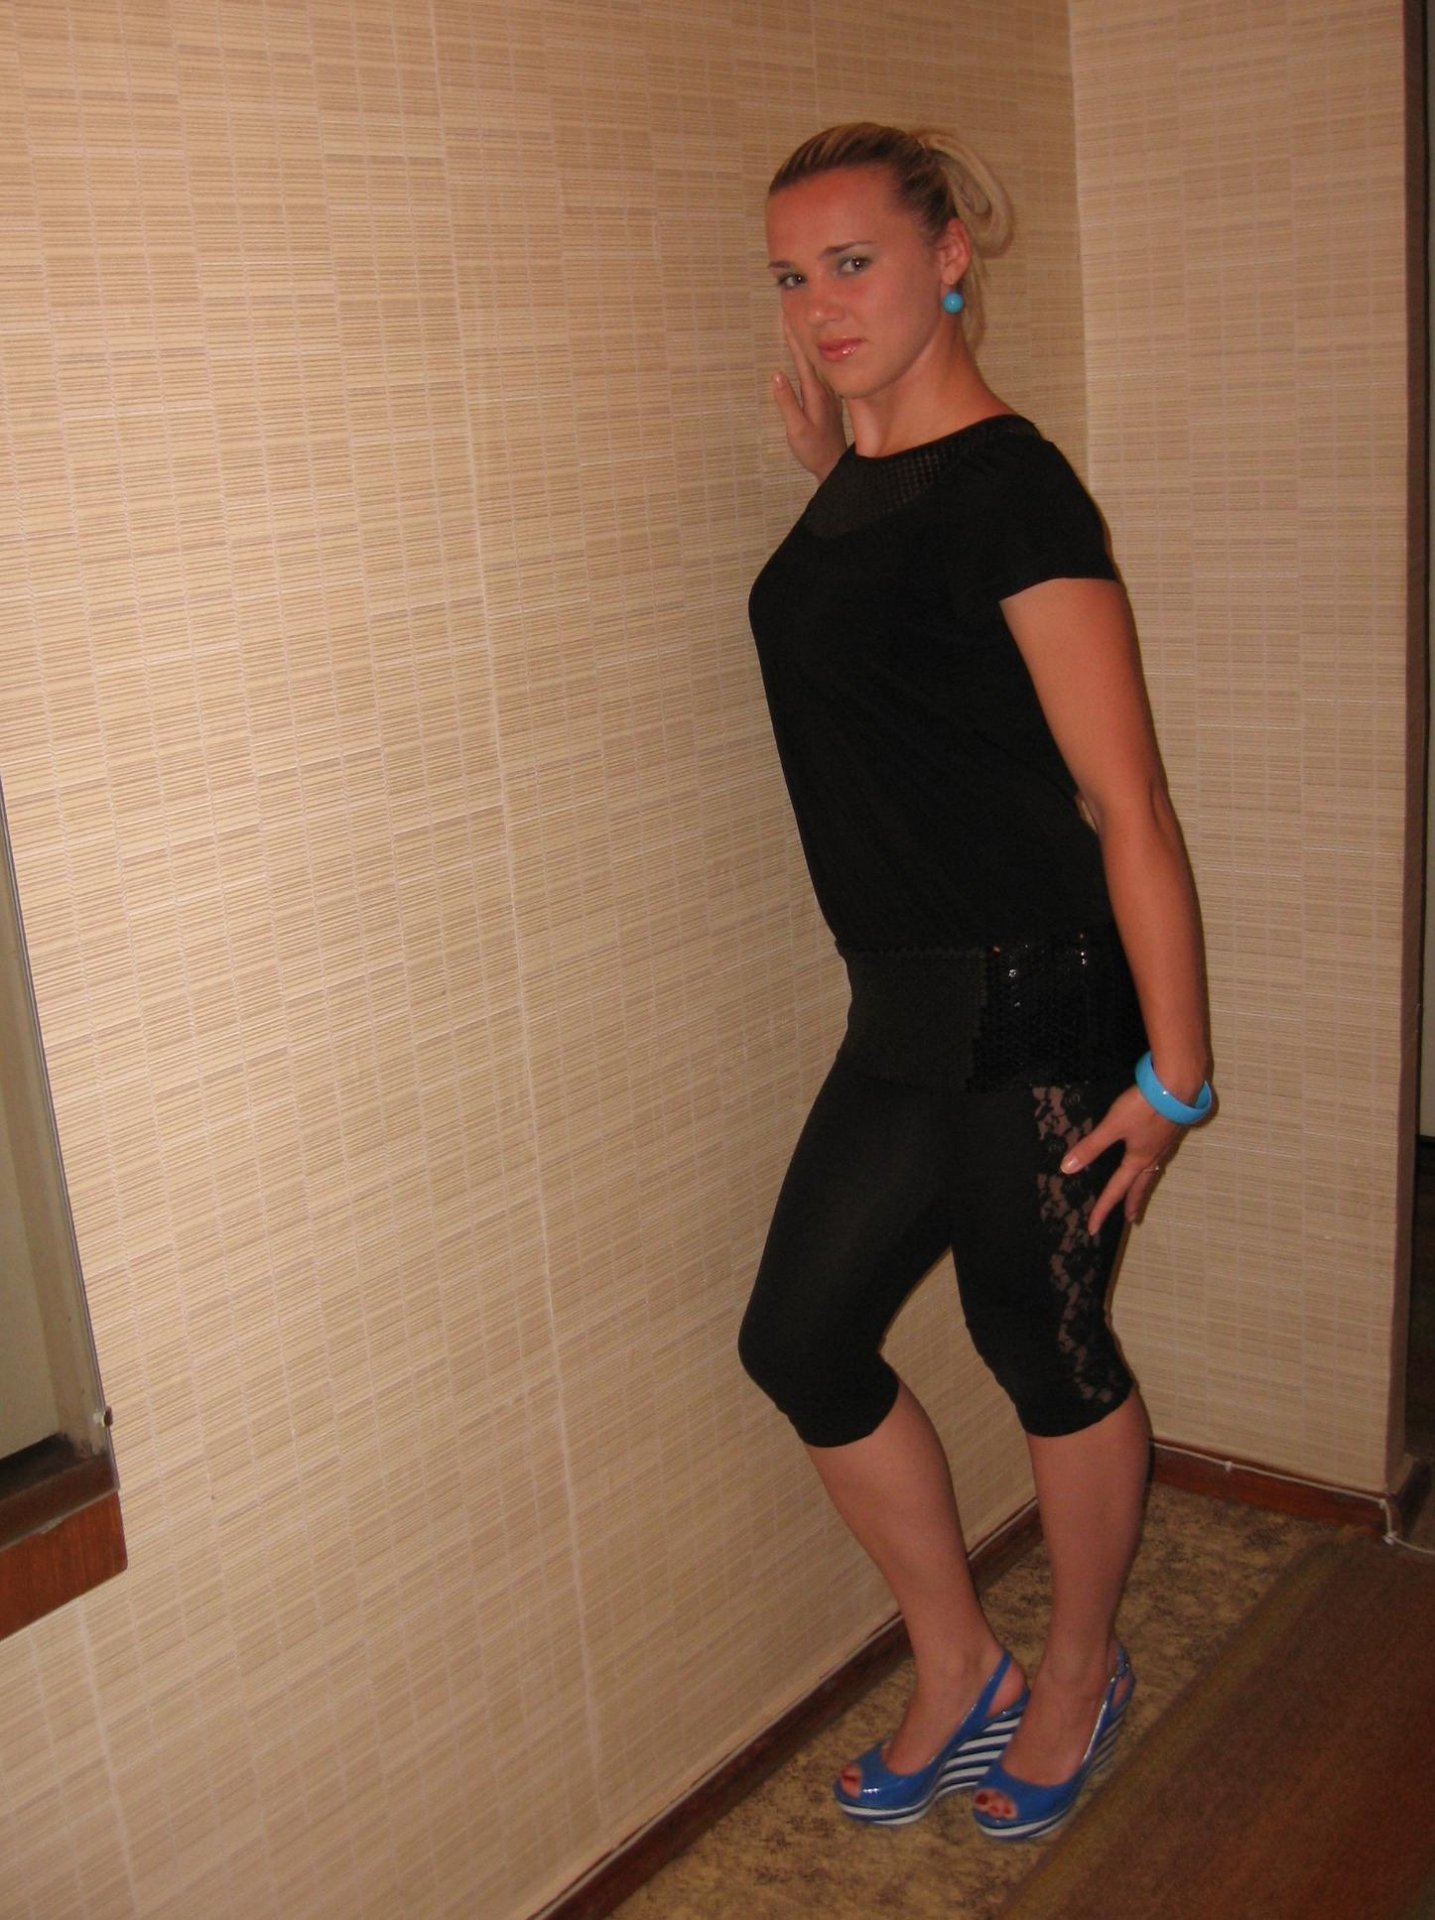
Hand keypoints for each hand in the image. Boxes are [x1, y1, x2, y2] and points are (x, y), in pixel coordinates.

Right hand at [771, 320, 846, 479]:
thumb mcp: (797, 429)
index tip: (786, 320)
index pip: (803, 360)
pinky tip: (813, 354)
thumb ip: (787, 403)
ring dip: (808, 344)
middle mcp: (824, 389)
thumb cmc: (814, 449)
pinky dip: (814, 359)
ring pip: (817, 362)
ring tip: (799, 328)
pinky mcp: (829, 399)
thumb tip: (777, 376)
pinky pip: (821, 372)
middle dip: (800, 335)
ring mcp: (828, 393)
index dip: (794, 340)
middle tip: (790, 314)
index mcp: (815, 393)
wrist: (834, 463)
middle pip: (811, 356)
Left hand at [1060, 1084, 1182, 1237]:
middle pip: (1142, 1186)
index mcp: (1138, 1159)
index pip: (1116, 1190)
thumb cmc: (1145, 1106)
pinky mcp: (1172, 1130)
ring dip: (1146, 1185)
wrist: (1179, 1085)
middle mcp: (1154, 1156)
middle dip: (1134, 1203)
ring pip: (1154, 1172)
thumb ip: (1092, 1146)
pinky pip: (1162, 1156)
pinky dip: (1155, 1165)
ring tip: (1142, 1191)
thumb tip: (1068, 1168)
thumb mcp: (1113, 1125)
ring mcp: (1166, 1144)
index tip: (1093, 1228)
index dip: (1103, 1209)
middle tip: (1132, 1219)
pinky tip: (1155, 1157)